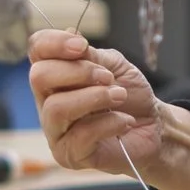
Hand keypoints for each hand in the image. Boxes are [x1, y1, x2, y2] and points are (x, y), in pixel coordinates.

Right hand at [27, 30, 189, 189]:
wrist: (153, 127)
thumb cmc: (129, 95)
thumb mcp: (114, 66)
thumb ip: (90, 55)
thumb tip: (69, 34)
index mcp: (55, 75)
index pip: (36, 50)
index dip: (54, 43)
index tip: (82, 46)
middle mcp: (47, 101)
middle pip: (39, 77)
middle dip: (78, 72)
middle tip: (108, 78)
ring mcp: (55, 130)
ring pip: (56, 108)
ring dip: (95, 98)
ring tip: (119, 97)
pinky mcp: (69, 154)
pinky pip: (80, 135)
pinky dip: (109, 123)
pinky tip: (124, 122)